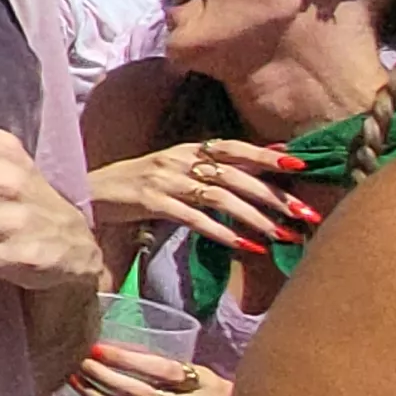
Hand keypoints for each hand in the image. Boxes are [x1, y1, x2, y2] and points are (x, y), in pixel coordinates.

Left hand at [70, 347, 229, 395]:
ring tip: (76, 383)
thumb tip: (125, 349)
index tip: (97, 347)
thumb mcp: (208, 375)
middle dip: (104, 378)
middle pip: (141, 395)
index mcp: (206, 382)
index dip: (128, 359)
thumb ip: (175, 367)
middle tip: (78, 362)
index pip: (163, 369)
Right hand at [89, 138, 309, 254]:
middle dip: (274, 196)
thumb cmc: (139, 186)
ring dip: (255, 218)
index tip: (302, 166)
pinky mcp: (150, 202)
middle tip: (305, 215)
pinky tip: (245, 247)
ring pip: (220, 197)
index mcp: (188, 149)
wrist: (89, 195)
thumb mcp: (177, 171)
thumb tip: (260, 176)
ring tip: (282, 237)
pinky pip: (194, 218)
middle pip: (235, 176)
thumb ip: (213, 172)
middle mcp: (179, 159)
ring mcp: (164, 180)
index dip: (267, 154)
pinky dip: (222, 233)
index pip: (234, 147)